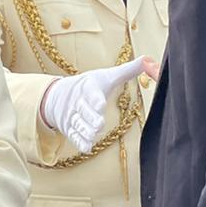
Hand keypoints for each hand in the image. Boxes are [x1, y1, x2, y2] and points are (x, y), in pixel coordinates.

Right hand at [39, 58, 153, 150]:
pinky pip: (73, 135)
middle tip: (99, 124)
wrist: (57, 94)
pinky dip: (79, 141)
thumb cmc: (89, 85)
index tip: (101, 105)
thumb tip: (148, 59)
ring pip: (78, 124)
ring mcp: (72, 116)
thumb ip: (128, 70)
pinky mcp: (69, 128)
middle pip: (84, 110)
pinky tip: (86, 147)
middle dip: (91, 117)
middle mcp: (78, 101)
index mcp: (88, 87)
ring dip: (86, 130)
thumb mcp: (106, 76)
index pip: (91, 93)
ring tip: (94, 134)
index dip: (95, 99)